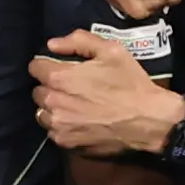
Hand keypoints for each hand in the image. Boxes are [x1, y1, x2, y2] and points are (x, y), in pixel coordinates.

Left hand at [29, 26, 184, 157]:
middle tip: (71, 87)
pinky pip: (53, 131)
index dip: (47, 64)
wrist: (149, 121)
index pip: (35, 67)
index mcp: (60, 78)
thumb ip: (79, 41)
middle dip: (50, 86)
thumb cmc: (131, 84)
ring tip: (73, 105)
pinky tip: (79, 120)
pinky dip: (61, 125)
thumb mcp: (111, 51)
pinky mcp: (67, 143)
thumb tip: (52, 44)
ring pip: (42, 112)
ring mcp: (59, 126)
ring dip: (53, 107)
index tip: (61, 67)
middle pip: (37, 91)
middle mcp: (53, 103)